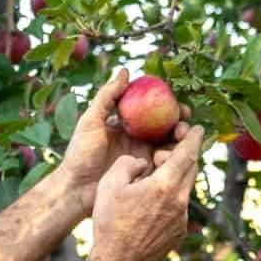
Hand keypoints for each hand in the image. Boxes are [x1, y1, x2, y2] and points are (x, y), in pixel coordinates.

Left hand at [59, 68, 191, 217]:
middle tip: (184, 124)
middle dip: (180, 123)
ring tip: (181, 139)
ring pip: (169, 145)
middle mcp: (136, 139)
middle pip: (165, 127)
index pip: (152, 110)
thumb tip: (126, 71)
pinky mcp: (144, 175)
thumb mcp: (91, 121)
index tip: (180, 106)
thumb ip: (107, 96)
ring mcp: (141, 157)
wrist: (76, 190)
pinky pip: (164, 164)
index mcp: (126, 124)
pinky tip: (175, 157)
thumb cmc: (80, 154)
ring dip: (180, 140)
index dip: (169, 106)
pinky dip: (173, 159)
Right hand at [91, 125, 203, 260]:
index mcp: (165, 185)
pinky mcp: (178, 233)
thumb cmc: (110, 223)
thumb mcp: (110, 185)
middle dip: (184, 156)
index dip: (193, 138)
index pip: (187, 153)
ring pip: (184, 190)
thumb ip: (127, 164)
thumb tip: (141, 162)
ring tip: (154, 180)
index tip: (197, 128)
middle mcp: (180, 202)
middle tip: (168, 151)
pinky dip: (170, 199)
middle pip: (190, 170)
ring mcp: (181, 219)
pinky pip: (179, 208)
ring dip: (175, 179)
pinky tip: (150, 206)